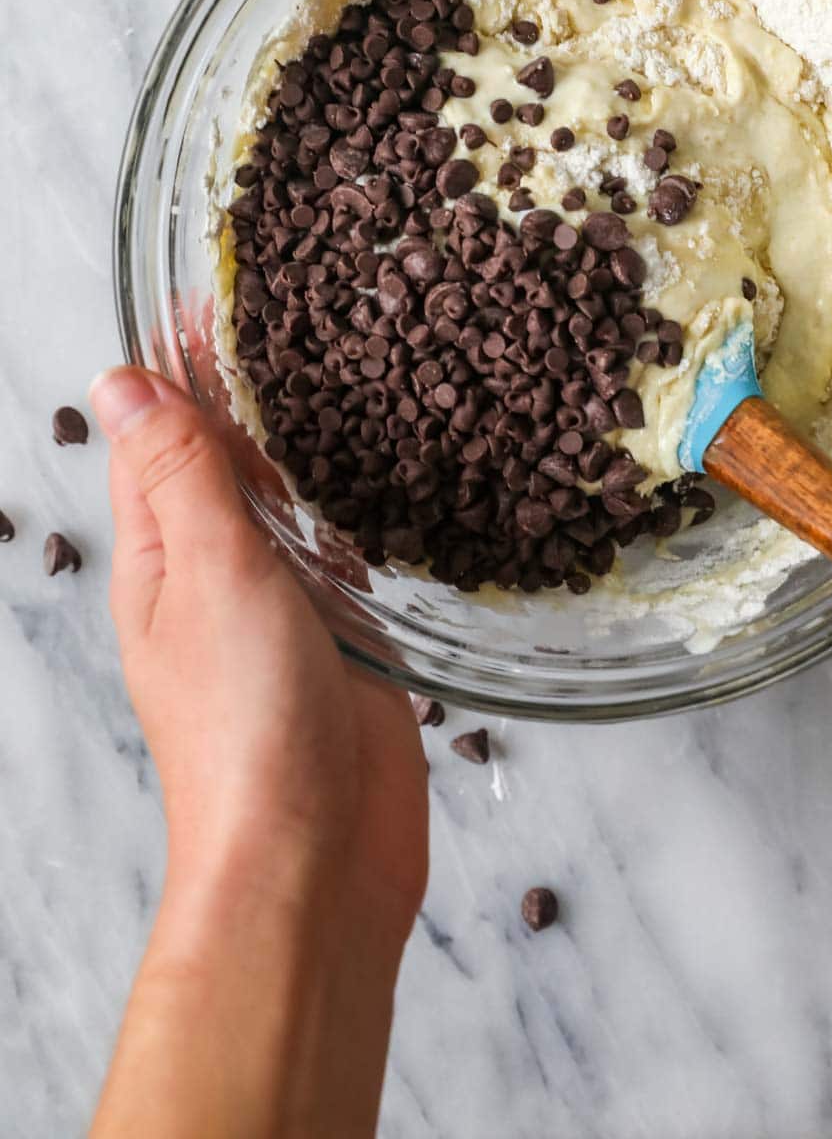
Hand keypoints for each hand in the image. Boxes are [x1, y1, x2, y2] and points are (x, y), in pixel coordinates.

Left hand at [90, 367, 427, 1138]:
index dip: (181, 363)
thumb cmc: (245, 729)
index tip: (213, 290)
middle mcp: (215, 577)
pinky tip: (390, 477)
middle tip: (300, 310)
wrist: (315, 859)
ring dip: (305, 444)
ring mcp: (281, 611)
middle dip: (249, 391)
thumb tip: (123, 380)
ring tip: (348, 370)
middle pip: (224, 463)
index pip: (161, 434)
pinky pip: (346, 557)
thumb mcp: (208, 574)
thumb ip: (181, 474)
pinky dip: (357, 510)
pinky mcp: (345, 640)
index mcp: (160, 558)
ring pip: (289, 506)